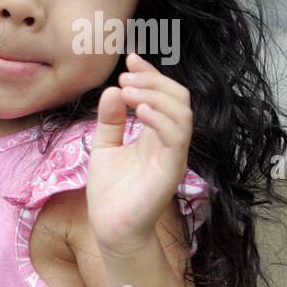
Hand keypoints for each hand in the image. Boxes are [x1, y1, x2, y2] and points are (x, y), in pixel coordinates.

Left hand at [87, 53, 192, 258]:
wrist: (110, 228)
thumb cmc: (110, 191)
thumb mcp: (104, 147)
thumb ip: (110, 120)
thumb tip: (113, 90)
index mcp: (155, 134)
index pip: (163, 96)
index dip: (150, 75)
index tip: (130, 59)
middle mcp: (168, 141)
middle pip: (178, 98)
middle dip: (154, 80)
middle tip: (127, 75)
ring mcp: (172, 155)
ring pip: (183, 114)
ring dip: (156, 95)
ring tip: (129, 89)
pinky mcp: (171, 170)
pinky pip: (176, 138)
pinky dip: (161, 119)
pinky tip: (141, 110)